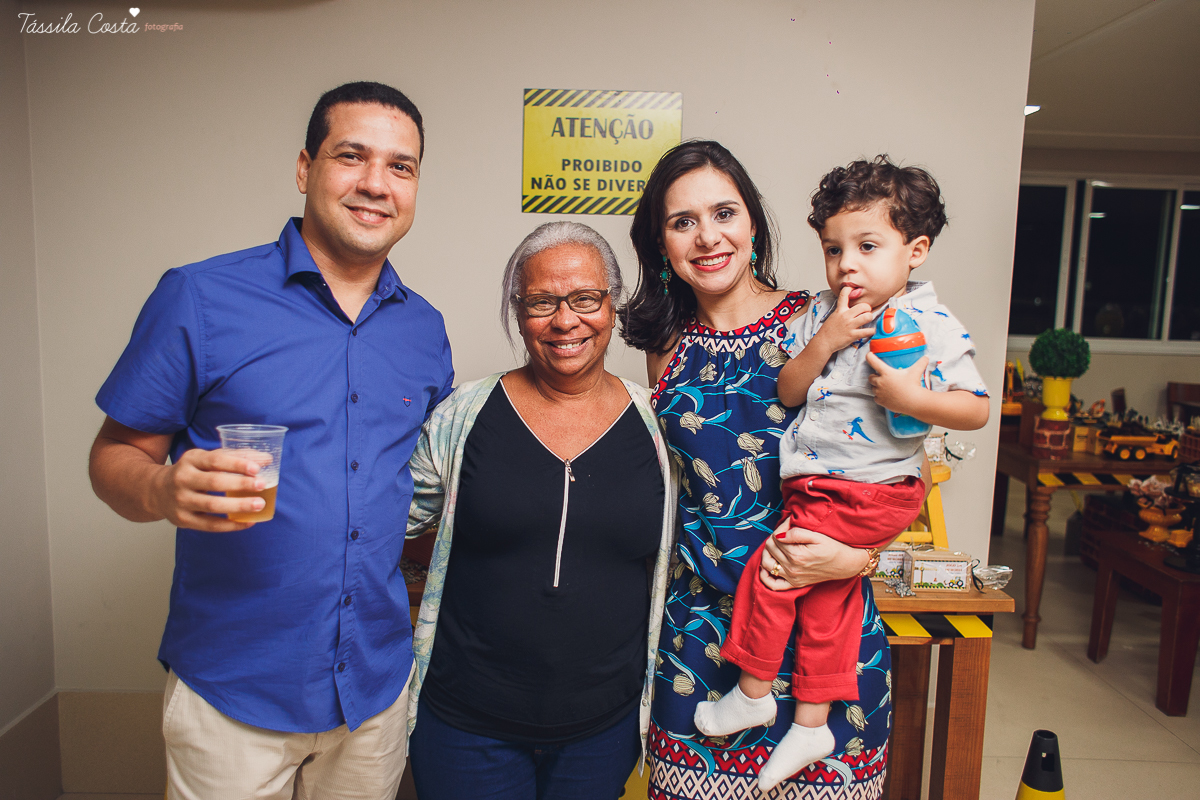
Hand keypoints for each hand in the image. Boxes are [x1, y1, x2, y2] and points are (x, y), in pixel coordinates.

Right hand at [148, 448, 268, 531]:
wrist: (157, 491)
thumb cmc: (192, 472)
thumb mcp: (206, 459)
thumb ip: (235, 457)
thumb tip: (267, 459)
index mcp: (190, 460)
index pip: (215, 460)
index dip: (236, 464)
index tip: (256, 469)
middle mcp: (182, 479)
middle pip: (214, 482)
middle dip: (240, 484)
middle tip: (262, 485)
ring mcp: (180, 501)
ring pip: (212, 505)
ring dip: (238, 506)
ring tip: (259, 505)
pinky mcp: (182, 520)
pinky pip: (210, 525)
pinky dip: (231, 525)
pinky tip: (248, 522)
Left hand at [758, 520, 868, 589]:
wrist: (846, 564)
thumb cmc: (833, 547)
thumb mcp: (817, 536)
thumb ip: (796, 533)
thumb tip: (779, 534)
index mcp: (796, 555)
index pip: (776, 538)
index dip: (780, 528)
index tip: (789, 524)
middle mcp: (792, 568)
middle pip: (770, 549)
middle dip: (774, 538)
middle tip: (785, 533)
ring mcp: (792, 578)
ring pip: (767, 564)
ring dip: (767, 553)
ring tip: (775, 545)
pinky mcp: (795, 584)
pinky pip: (773, 585)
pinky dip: (765, 577)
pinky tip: (766, 568)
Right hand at [813, 285, 874, 352]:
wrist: (823, 342)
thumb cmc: (829, 330)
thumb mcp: (834, 315)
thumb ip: (842, 310)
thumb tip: (851, 306)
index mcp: (840, 310)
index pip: (844, 294)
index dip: (850, 288)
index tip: (854, 289)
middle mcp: (845, 316)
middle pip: (863, 306)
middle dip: (868, 309)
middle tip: (866, 312)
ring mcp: (849, 325)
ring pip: (867, 316)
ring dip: (870, 318)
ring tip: (867, 320)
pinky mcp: (852, 335)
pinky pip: (867, 331)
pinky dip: (871, 331)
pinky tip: (870, 331)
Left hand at [866, 352, 928, 416]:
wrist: (914, 402)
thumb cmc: (914, 385)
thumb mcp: (916, 371)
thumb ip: (921, 362)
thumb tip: (927, 356)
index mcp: (886, 373)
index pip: (873, 361)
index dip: (870, 357)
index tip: (870, 355)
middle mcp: (880, 382)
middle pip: (870, 377)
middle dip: (875, 376)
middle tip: (882, 377)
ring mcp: (879, 392)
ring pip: (872, 388)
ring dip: (876, 386)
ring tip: (885, 386)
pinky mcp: (880, 401)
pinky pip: (875, 397)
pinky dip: (879, 396)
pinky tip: (886, 395)